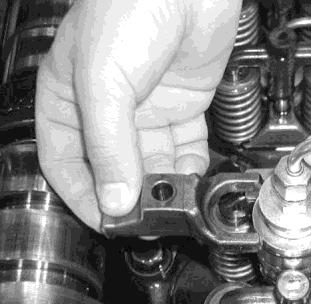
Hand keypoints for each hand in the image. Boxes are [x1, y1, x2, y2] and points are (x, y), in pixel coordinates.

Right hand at [36, 0, 240, 230]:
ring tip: (172, 204)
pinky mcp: (184, 105)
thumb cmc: (130, 7)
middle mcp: (109, 108)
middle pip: (114, 167)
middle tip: (145, 221)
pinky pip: (185, 146)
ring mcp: (148, 107)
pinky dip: (189, 166)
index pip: (65, 160)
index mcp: (69, 97)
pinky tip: (191, 179)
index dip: (83, 195)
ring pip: (152, 161)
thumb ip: (108, 145)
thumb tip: (114, 200)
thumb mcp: (103, 81)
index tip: (104, 222)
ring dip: (162, 186)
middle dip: (129, 197)